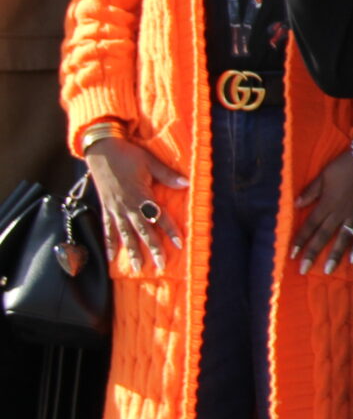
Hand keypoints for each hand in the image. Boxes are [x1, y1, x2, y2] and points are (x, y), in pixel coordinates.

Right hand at [84, 132, 185, 271]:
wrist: (101, 150)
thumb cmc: (128, 155)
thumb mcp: (150, 162)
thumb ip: (167, 175)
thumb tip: (187, 182)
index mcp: (140, 195)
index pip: (158, 217)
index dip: (170, 230)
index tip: (179, 244)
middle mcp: (127, 206)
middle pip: (142, 231)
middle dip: (152, 248)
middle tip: (161, 265)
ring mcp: (114, 209)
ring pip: (125, 235)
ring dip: (132, 252)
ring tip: (138, 268)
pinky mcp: (105, 208)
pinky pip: (108, 229)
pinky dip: (110, 243)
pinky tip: (112, 257)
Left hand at [291, 149, 352, 273]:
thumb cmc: (346, 165)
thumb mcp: (325, 175)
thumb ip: (311, 191)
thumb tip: (296, 204)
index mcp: (327, 204)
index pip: (310, 225)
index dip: (300, 240)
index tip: (291, 254)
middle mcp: (340, 213)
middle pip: (324, 236)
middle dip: (312, 253)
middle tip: (304, 270)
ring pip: (343, 239)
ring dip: (335, 255)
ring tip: (328, 270)